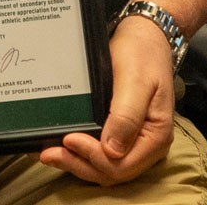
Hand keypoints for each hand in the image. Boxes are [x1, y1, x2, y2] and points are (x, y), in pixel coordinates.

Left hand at [39, 15, 175, 184]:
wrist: (145, 36)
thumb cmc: (142, 53)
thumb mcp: (135, 80)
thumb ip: (126, 115)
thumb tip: (111, 150)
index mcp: (156, 135)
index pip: (122, 164)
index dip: (93, 157)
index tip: (69, 139)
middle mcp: (147, 144)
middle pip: (112, 171)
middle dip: (80, 164)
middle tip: (50, 154)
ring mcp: (135, 139)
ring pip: (106, 165)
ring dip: (78, 162)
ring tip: (50, 154)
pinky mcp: (123, 131)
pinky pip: (103, 151)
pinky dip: (83, 152)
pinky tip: (64, 146)